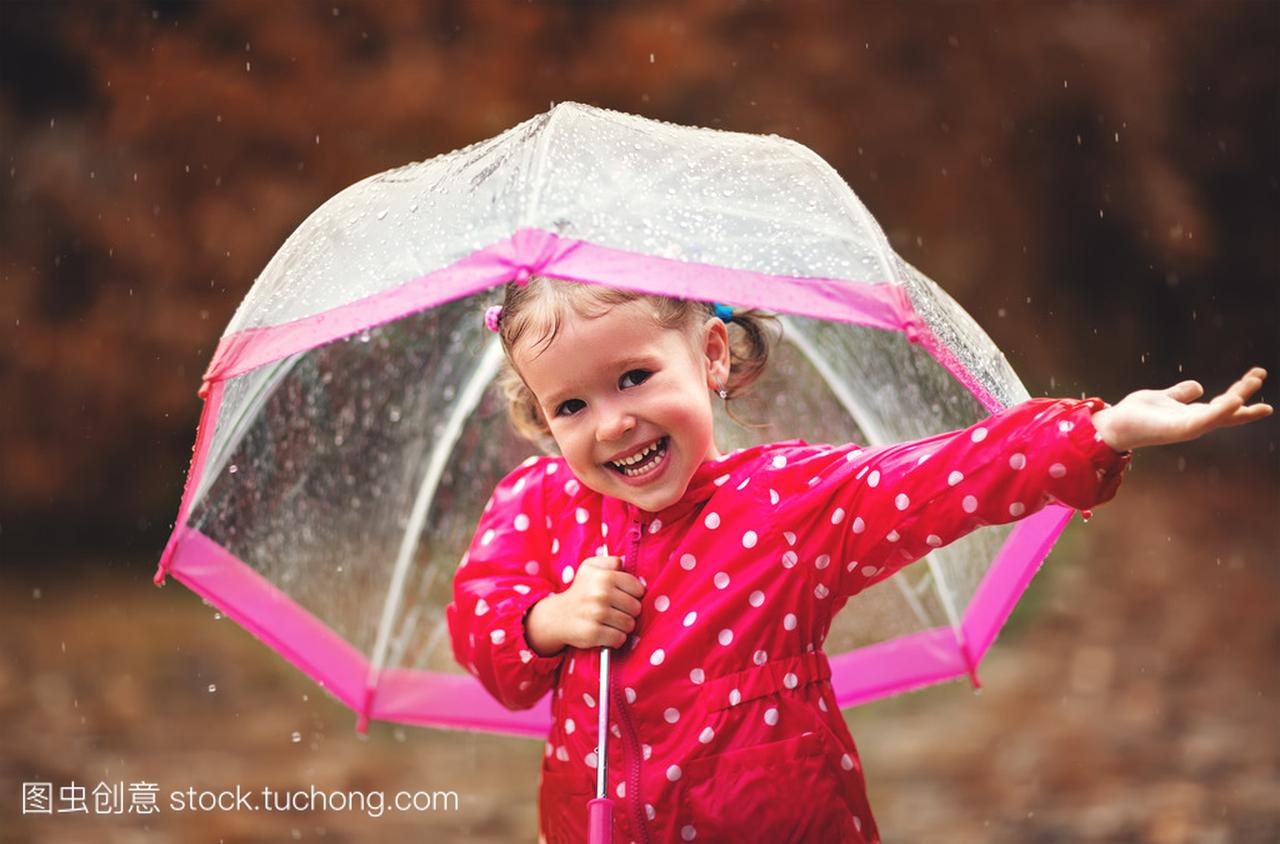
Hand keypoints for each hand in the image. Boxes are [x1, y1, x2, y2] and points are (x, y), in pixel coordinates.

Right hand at [524, 556, 644, 654]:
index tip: (623, 596)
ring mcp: (597, 614)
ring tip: (610, 621)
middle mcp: (601, 594)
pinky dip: (616, 639)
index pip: (638, 589)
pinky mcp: (593, 633)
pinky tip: (606, 632)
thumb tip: (623, 564)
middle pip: (636, 608)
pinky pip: (620, 639)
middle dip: (629, 611)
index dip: (633, 594)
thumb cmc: (581, 590)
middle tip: (616, 610)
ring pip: (630, 625)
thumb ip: (610, 561)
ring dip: (622, 626)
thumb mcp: (590, 567)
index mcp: (604, 576)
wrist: (557, 616)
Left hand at [1091, 367, 1271, 451]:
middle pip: (1227, 409)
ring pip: (1219, 415)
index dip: (1241, 391)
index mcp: (1193, 414)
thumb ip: (1180, 394)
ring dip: (1236, 403)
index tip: (1257, 376)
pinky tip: (1233, 400)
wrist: (1113, 424)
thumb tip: (1198, 386)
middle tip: (1260, 373)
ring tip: (1249, 386)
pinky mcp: (1178, 429)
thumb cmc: (1137, 414)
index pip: (1223, 403)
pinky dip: (1220, 412)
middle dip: (1245, 393)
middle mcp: (1194, 422)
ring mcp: (1188, 427)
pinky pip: (1204, 421)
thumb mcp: (1163, 397)